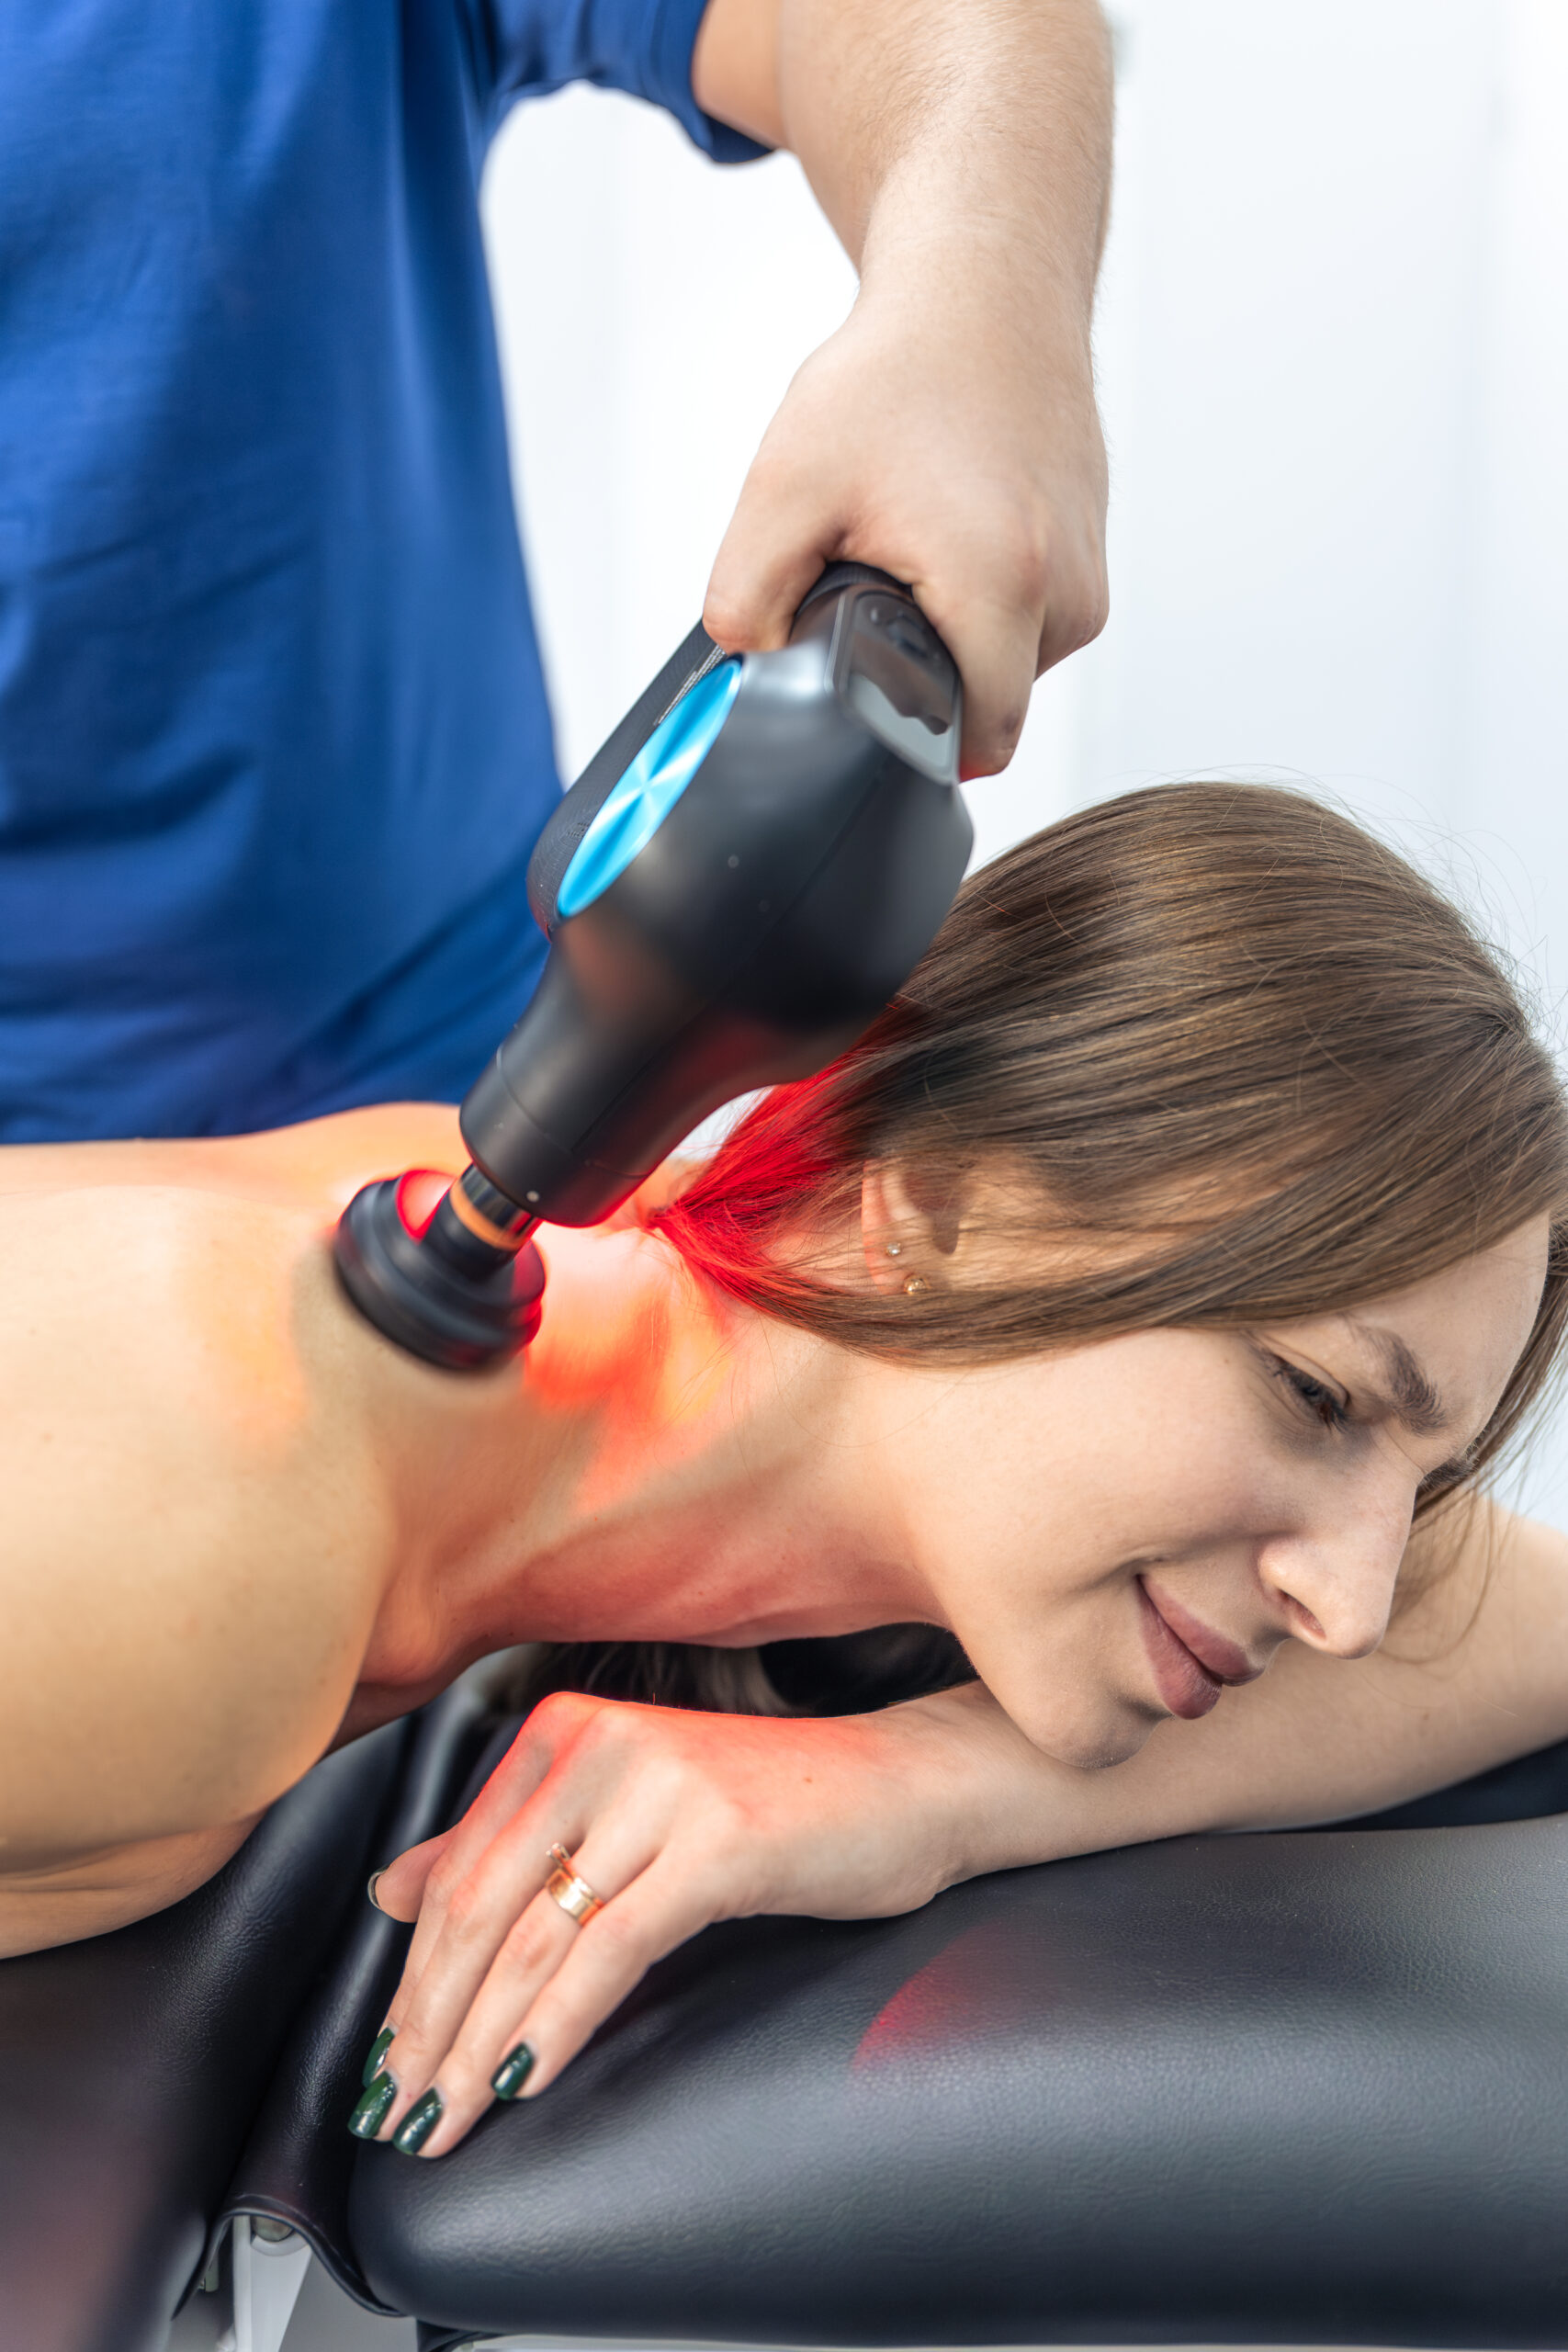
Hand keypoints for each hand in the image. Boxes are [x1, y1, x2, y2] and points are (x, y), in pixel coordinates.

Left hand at [355, 1689, 955, 2157]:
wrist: (906, 1787)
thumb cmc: (771, 1806)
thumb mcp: (626, 1810)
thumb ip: (510, 1840)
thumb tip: (391, 1891)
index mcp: (564, 1730)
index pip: (457, 1871)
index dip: (411, 1975)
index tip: (383, 2057)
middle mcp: (599, 1743)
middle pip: (481, 1907)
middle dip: (428, 2024)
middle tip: (398, 2107)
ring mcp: (659, 1788)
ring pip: (535, 1935)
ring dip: (477, 2042)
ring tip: (446, 2112)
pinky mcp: (716, 1841)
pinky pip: (611, 1949)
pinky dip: (556, 2023)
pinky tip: (525, 2078)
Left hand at [701, 246, 1108, 780]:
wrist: (987, 289)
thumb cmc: (900, 372)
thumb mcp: (785, 483)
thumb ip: (746, 597)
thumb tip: (747, 668)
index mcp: (1004, 584)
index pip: (978, 739)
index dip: (912, 741)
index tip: (866, 704)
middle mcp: (1070, 593)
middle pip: (989, 706)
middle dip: (922, 672)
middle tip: (876, 586)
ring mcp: (1091, 576)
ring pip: (1010, 667)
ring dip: (954, 635)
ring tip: (915, 547)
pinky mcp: (1094, 557)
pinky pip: (1030, 624)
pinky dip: (983, 599)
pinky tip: (952, 533)